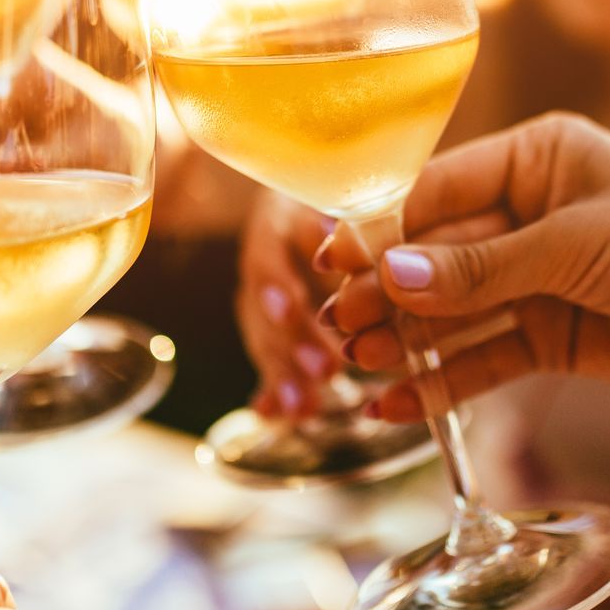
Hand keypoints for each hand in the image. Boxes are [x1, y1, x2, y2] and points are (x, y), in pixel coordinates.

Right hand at [236, 190, 340, 416]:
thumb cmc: (340, 195)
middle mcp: (262, 264)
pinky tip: (274, 414)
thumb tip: (342, 231)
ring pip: (266, 339)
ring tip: (305, 408)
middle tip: (325, 369)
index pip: (268, 258)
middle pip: (264, 308)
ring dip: (284, 373)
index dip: (276, 285)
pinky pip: (270, 360)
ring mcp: (262, 298)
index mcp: (275, 227)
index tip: (290, 309)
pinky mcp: (274, 327)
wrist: (311, 195)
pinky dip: (274, 389)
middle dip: (292, 342)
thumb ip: (348, 223)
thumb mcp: (345, 199)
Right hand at [319, 114, 609, 418]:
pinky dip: (443, 380)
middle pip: (438, 253)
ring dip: (405, 337)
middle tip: (337, 324)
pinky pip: (484, 358)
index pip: (440, 188)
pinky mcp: (554, 337)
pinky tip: (398, 402)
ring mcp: (540, 278)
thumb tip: (392, 275)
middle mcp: (533, 213)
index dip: (384, 227)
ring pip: (454, 310)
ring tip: (354, 365)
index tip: (332, 259)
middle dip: (388, 289)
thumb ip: (483, 267)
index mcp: (539, 158)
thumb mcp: (579, 245)